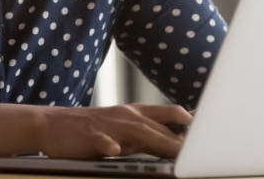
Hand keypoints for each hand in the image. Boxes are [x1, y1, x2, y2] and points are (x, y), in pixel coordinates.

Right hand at [38, 103, 191, 159]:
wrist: (52, 124)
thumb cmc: (91, 128)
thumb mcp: (122, 126)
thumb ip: (147, 132)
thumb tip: (176, 139)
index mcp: (135, 113)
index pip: (169, 112)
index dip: (190, 121)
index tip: (211, 130)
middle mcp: (125, 116)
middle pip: (159, 125)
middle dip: (180, 137)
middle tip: (200, 149)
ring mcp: (108, 125)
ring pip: (137, 131)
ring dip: (157, 140)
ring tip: (174, 151)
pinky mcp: (90, 136)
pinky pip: (102, 140)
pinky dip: (109, 145)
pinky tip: (115, 151)